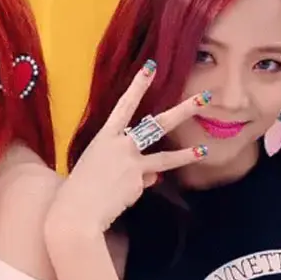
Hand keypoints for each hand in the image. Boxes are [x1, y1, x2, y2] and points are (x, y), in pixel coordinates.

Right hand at [46, 61, 210, 236]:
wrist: (76, 212)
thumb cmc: (77, 188)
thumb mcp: (96, 168)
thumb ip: (125, 164)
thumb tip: (153, 174)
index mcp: (104, 137)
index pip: (124, 105)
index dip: (138, 86)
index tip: (151, 67)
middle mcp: (121, 145)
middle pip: (157, 124)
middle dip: (183, 109)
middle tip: (204, 97)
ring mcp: (132, 163)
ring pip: (166, 157)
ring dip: (187, 154)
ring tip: (204, 150)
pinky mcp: (139, 182)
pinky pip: (144, 183)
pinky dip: (136, 188)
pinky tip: (120, 197)